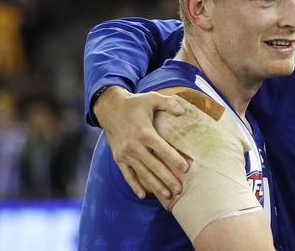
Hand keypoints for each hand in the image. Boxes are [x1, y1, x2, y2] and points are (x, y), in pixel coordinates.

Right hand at [94, 86, 187, 200]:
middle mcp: (134, 145)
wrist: (108, 107)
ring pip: (142, 173)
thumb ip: (168, 104)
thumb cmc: (134, 103)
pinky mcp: (118, 158)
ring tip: (167, 196)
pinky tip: (143, 195)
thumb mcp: (152, 98)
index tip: (186, 169)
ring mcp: (125, 154)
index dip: (174, 160)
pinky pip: (127, 174)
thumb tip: (183, 111)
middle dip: (167, 179)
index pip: (162, 149)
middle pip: (154, 165)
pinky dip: (135, 185)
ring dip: (155, 186)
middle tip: (180, 189)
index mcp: (144, 132)